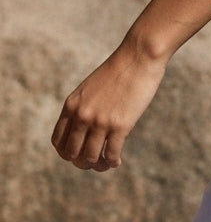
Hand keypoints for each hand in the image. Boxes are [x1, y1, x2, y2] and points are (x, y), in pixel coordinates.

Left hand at [51, 36, 167, 171]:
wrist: (140, 55)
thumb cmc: (120, 69)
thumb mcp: (92, 87)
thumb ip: (85, 106)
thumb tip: (87, 127)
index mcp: (72, 105)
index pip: (58, 141)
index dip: (66, 153)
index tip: (79, 154)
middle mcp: (82, 115)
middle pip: (72, 153)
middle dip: (82, 162)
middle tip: (94, 162)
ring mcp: (101, 121)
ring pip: (91, 157)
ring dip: (98, 165)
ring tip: (107, 164)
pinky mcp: (121, 125)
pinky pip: (111, 154)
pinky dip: (113, 162)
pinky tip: (117, 161)